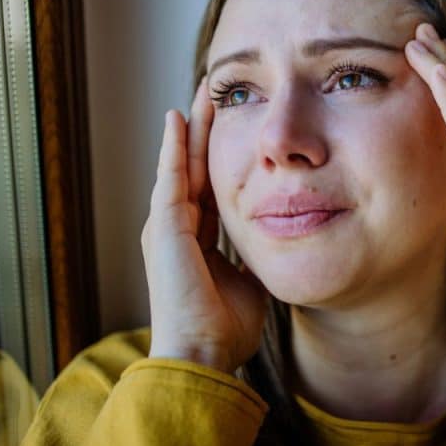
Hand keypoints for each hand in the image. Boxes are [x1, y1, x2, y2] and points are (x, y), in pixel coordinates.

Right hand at [141, 80, 268, 373]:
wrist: (204, 353)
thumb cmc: (226, 326)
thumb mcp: (250, 277)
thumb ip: (258, 253)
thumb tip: (282, 237)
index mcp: (197, 240)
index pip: (211, 185)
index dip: (223, 155)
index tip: (237, 125)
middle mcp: (177, 228)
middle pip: (194, 167)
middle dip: (205, 131)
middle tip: (218, 93)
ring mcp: (166, 227)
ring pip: (180, 165)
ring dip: (190, 128)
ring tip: (201, 94)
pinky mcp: (163, 229)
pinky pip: (169, 178)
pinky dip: (172, 147)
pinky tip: (177, 118)